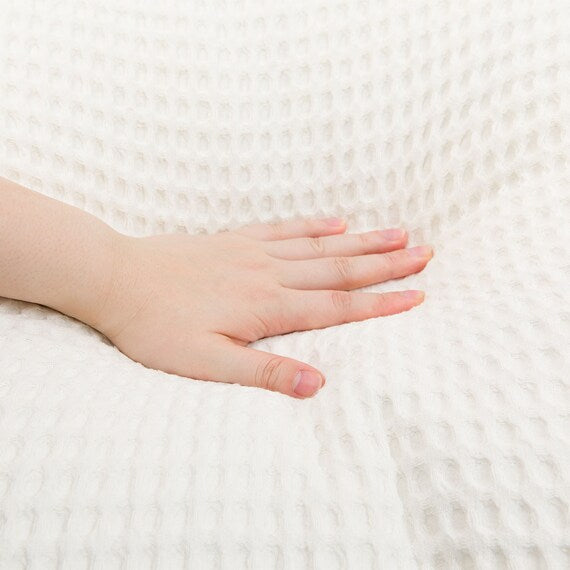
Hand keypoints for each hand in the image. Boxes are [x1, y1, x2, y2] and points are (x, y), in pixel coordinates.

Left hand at [91, 217, 433, 397]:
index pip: (337, 306)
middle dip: (385, 263)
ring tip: (397, 231)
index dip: (380, 302)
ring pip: (320, 245)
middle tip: (425, 253)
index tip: (418, 295)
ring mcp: (253, 252)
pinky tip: (337, 220)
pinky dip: (314, 224)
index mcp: (267, 306)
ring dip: (362, 240)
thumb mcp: (204, 364)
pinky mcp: (236, 240)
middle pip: (339, 268)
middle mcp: (269, 273)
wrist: (116, 278)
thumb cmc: (156, 327)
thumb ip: (262, 372)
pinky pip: (284, 228)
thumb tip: (317, 384)